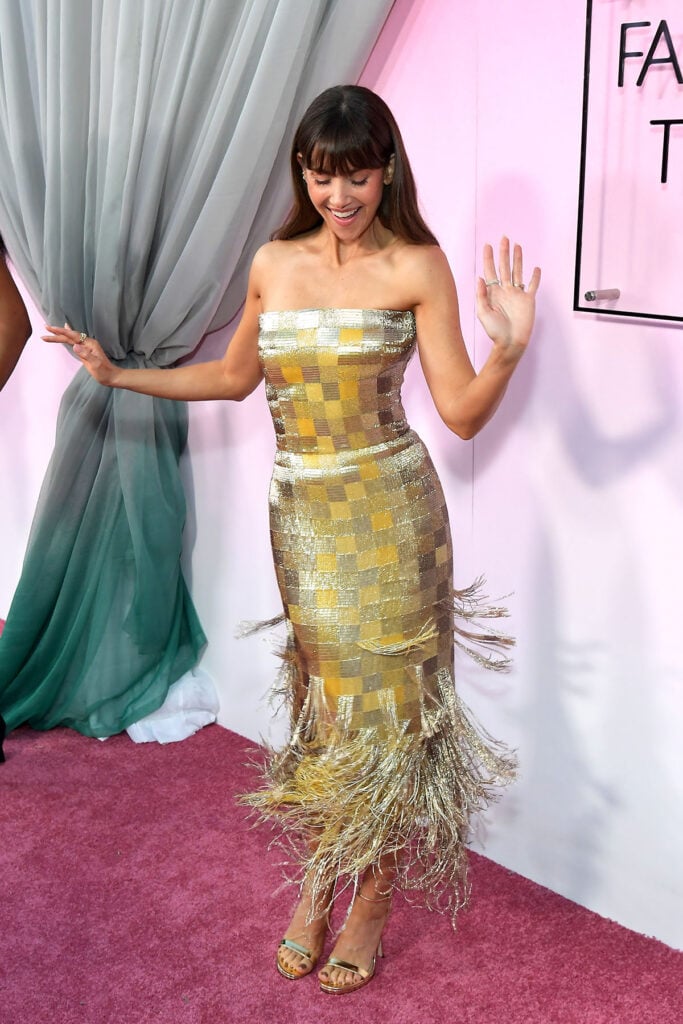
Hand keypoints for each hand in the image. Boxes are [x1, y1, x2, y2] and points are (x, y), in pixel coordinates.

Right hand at [42, 323, 118, 385]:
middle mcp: (87, 343)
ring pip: (71, 338)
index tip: (50, 329)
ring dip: (60, 335)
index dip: (60, 332)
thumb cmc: (104, 372)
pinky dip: (68, 336)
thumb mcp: (95, 364)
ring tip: (50, 329)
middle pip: (70, 336)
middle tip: (45, 328)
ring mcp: (86, 346)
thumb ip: (85, 355)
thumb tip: (75, 346)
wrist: (111, 376)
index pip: (72, 336)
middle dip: (57, 333)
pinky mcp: (85, 350)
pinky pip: (74, 341)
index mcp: (89, 344)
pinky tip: (66, 330)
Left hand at [475, 237, 540, 359]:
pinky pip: (532, 286)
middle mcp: (505, 291)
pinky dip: (535, 277)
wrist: (510, 343)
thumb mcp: (483, 313)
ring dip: (517, 259)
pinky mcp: (528, 300)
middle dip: (503, 252)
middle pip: (504, 267)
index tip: (487, 245)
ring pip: (518, 271)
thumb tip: (479, 277)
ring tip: (517, 246)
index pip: (490, 271)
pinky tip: (536, 268)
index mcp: (493, 293)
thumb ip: (481, 295)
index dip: (488, 258)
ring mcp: (517, 295)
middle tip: (504, 238)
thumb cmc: (495, 332)